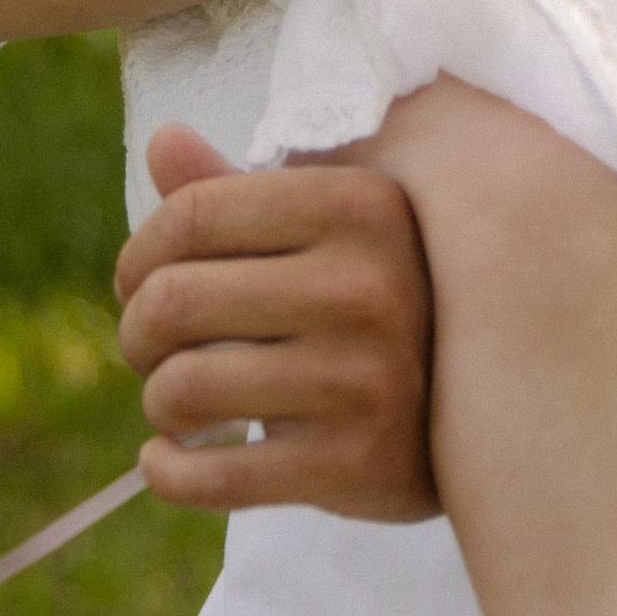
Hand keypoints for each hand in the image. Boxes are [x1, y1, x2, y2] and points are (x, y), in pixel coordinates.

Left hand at [114, 127, 437, 516]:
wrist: (477, 413)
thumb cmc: (371, 305)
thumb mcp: (322, 232)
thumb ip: (237, 192)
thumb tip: (163, 139)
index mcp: (361, 205)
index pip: (194, 214)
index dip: (140, 253)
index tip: (139, 282)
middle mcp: (369, 285)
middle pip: (173, 300)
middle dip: (139, 332)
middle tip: (152, 348)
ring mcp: (365, 378)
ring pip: (181, 388)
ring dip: (158, 401)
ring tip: (179, 400)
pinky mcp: (354, 463)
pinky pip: (212, 476)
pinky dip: (167, 472)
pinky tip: (169, 457)